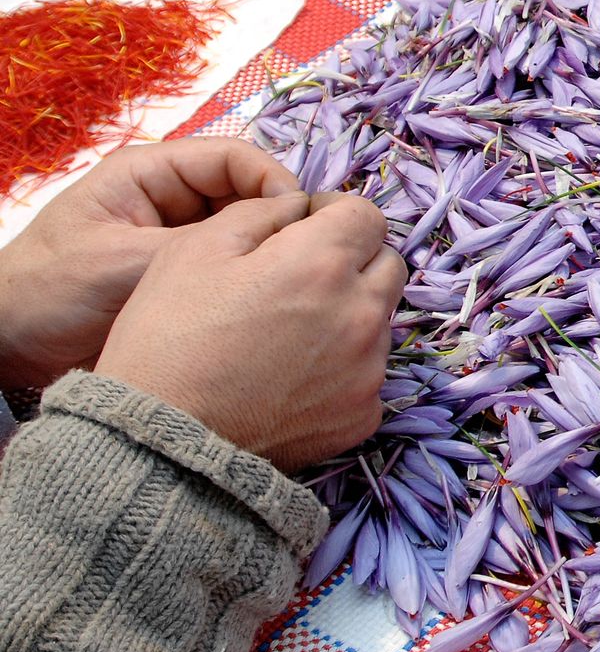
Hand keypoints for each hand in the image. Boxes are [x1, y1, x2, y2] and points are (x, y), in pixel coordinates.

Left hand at [0, 140, 298, 389]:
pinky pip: (233, 268)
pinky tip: (270, 301)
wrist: (9, 347)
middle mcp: (172, 200)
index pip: (234, 157)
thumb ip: (197, 243)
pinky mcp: (186, 277)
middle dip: (278, 220)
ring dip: (267, 253)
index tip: (298, 220)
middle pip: (249, 193)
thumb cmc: (48, 291)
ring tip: (290, 281)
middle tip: (304, 257)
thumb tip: (275, 233)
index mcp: (150, 174)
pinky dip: (253, 280)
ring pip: (247, 233)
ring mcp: (181, 239)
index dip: (274, 181)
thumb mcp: (121, 261)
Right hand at [95, 191, 404, 469]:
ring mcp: (368, 368)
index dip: (335, 213)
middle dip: (352, 259)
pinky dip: (342, 366)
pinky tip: (293, 376)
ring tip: (288, 332)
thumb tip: (299, 206)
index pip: (367, 216)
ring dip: (349, 313)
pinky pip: (368, 373)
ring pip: (378, 320)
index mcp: (322, 263)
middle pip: (386, 265)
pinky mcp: (363, 413)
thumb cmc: (167, 340)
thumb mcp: (194, 251)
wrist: (161, 445)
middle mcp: (360, 313)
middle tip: (301, 276)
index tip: (309, 225)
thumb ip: (259, 213)